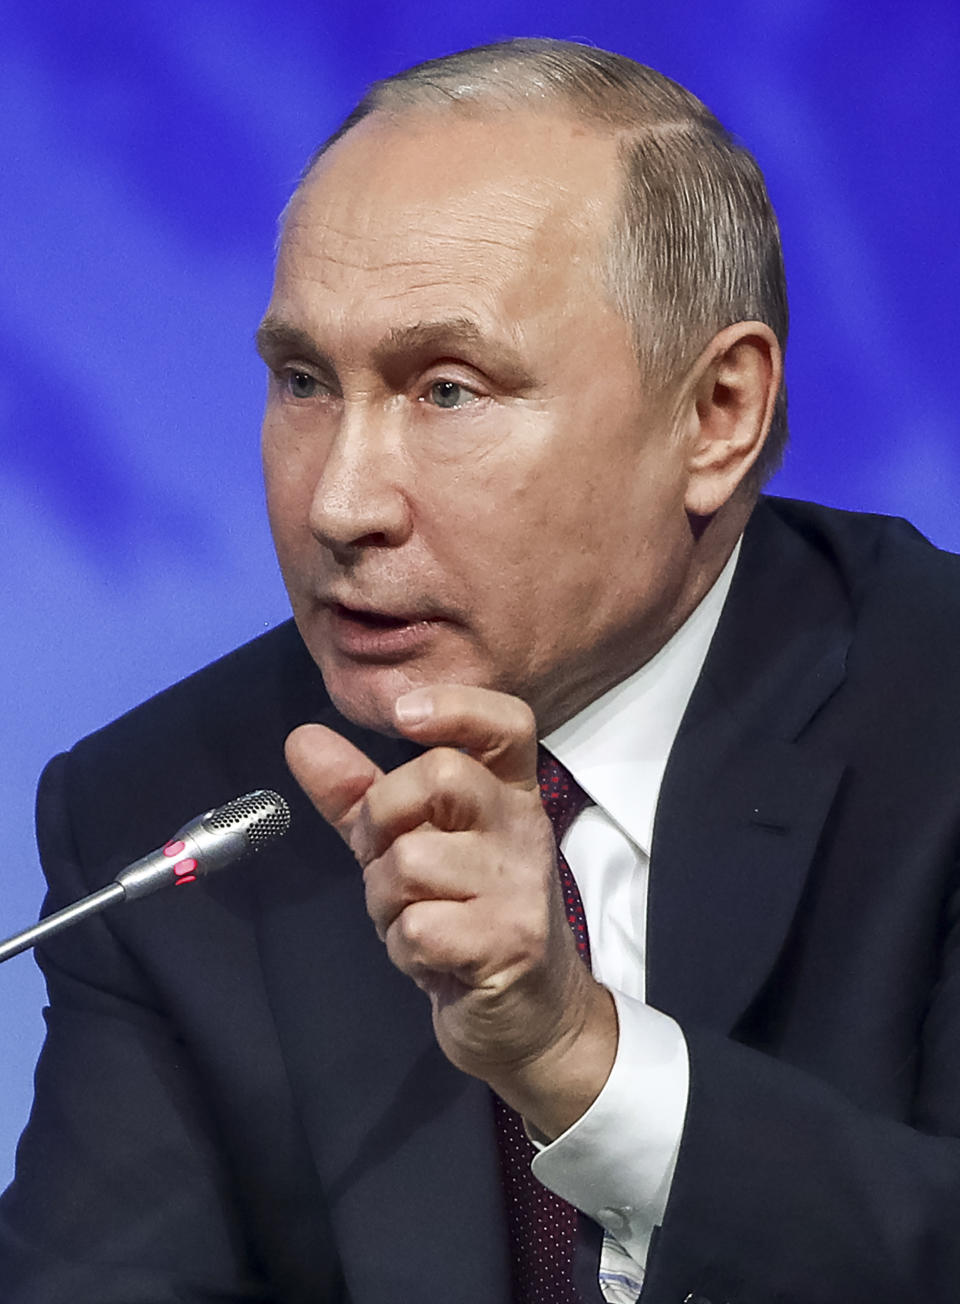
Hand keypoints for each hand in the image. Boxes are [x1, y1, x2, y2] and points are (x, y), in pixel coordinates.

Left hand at [285, 684, 616, 1137]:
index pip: (506, 721)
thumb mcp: (412, 846)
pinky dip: (402, 948)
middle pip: (440, 776)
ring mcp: (521, 885)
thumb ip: (359, 793)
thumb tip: (303, 738)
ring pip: (412, 860)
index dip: (454, 706)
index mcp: (508, 793)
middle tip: (384, 859)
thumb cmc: (466, 916)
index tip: (404, 716)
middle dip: (381, 819)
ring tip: (412, 920)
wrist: (528, 1014)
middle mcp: (523, 827)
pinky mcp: (510, 943)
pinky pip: (418, 927)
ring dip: (384, 900)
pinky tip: (429, 958)